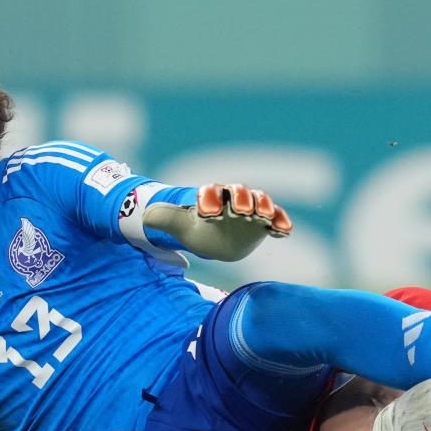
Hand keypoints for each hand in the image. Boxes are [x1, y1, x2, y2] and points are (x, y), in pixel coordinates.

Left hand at [143, 183, 292, 261]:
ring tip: (265, 217)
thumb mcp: (180, 225)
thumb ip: (166, 218)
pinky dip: (281, 222)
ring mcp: (251, 209)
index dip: (209, 200)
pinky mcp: (264, 222)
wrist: (216, 238)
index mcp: (210, 196)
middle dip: (241, 199)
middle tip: (242, 210)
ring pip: (261, 201)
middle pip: (239, 192)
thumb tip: (146, 216)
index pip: (210, 192)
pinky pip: (276, 219)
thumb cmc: (197, 228)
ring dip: (264, 207)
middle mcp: (232, 199)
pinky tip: (284, 232)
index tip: (206, 213)